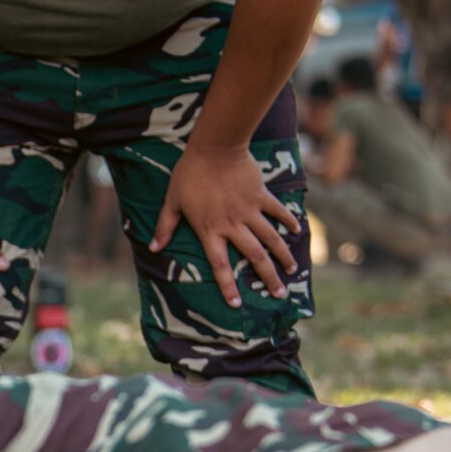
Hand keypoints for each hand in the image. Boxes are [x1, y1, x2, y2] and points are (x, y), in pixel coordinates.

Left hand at [152, 141, 298, 307]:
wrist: (216, 147)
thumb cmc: (189, 174)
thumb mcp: (172, 201)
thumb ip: (165, 226)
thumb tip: (153, 248)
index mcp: (210, 230)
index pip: (220, 265)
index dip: (228, 286)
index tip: (237, 304)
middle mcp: (232, 225)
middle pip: (254, 256)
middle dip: (267, 277)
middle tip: (279, 293)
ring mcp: (249, 210)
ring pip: (270, 238)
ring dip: (283, 255)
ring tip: (292, 270)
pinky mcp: (261, 195)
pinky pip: (277, 211)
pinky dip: (288, 220)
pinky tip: (297, 230)